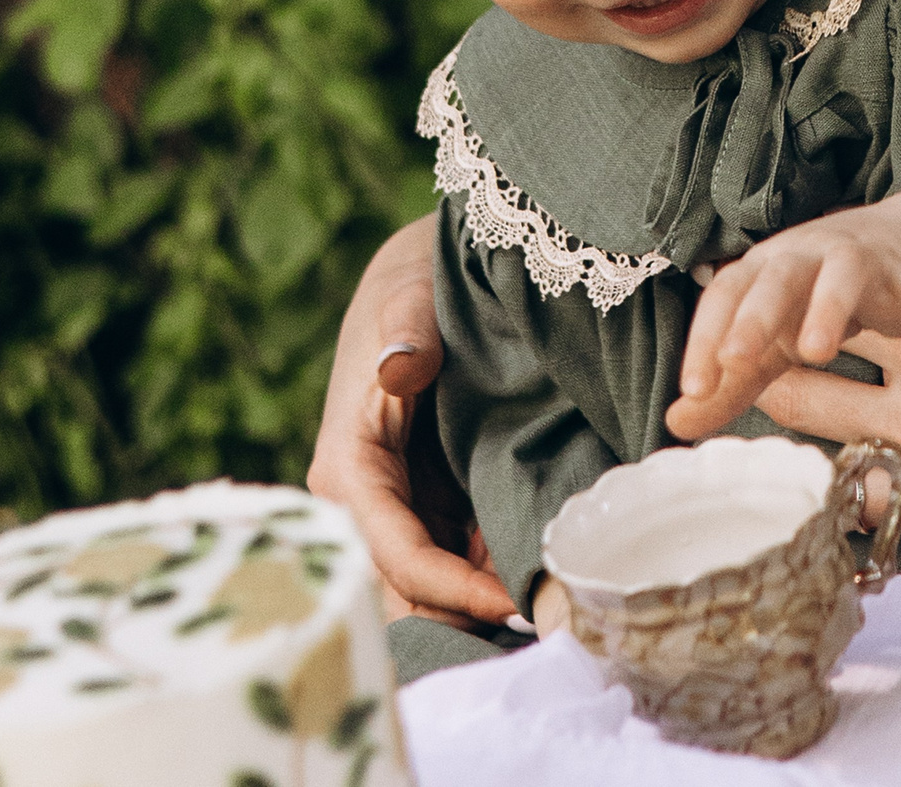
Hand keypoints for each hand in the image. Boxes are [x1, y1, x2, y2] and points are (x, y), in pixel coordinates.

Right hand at [304, 216, 516, 626]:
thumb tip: (398, 367)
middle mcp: (363, 502)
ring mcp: (397, 509)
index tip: (513, 602)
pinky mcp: (429, 507)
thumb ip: (403, 334)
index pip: (394, 553)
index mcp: (348, 465)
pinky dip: (491, 580)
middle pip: (406, 592)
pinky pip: (453, 563)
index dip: (451, 587)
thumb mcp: (405, 301)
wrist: (420, 279)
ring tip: (552, 608)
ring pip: (428, 590)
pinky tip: (541, 579)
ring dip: (480, 606)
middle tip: (545, 620)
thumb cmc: (410, 290)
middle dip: (465, 615)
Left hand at [667, 209, 900, 442]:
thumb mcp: (769, 343)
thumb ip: (729, 384)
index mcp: (762, 273)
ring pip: (841, 276)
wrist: (888, 245)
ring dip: (827, 307)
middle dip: (755, 316)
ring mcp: (859, 261)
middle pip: (775, 280)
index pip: (724, 299)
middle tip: (737, 358)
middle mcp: (804, 258)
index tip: (694, 386)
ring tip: (817, 348)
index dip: (705, 339)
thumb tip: (674, 423)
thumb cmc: (809, 302)